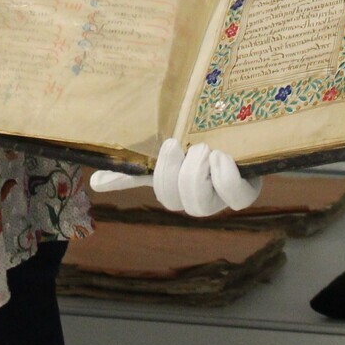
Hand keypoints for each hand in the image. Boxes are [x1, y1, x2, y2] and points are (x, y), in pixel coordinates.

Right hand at [90, 138, 260, 217]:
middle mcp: (200, 199)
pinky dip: (224, 176)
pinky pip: (234, 197)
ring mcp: (222, 199)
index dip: (162, 174)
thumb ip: (135, 170)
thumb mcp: (170, 154)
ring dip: (198, 171)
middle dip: (176, 171)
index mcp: (179, 190)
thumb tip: (96, 181)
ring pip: (199, 204)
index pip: (164, 196)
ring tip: (207, 149)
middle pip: (176, 202)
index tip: (170, 144)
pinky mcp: (246, 193)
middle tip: (187, 144)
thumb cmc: (203, 149)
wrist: (248, 141)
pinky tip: (223, 157)